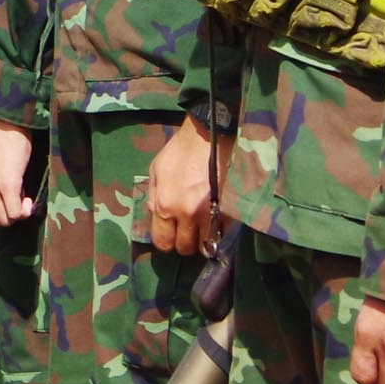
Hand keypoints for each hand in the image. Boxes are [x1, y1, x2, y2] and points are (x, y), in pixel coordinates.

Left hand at [0, 125, 35, 225]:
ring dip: (17, 215)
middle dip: (8, 217)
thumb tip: (1, 204)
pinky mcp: (7, 185)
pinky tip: (28, 200)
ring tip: (24, 201)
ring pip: (4, 219)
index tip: (8, 205)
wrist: (6, 125)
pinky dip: (24, 211)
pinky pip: (16, 212)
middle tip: (19, 205)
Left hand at [146, 119, 219, 253]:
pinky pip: (225, 233)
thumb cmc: (179, 152)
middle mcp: (186, 214)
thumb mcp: (155, 173)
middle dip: (185, 243)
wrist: (208, 136)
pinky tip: (218, 222)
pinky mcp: (231, 209)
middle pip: (186, 247)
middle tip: (188, 233)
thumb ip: (153, 198)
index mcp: (164, 205)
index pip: (163, 241)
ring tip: (203, 230)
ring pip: (207, 245)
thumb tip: (156, 218)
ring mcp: (211, 213)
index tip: (171, 237)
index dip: (167, 242)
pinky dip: (221, 232)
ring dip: (204, 241)